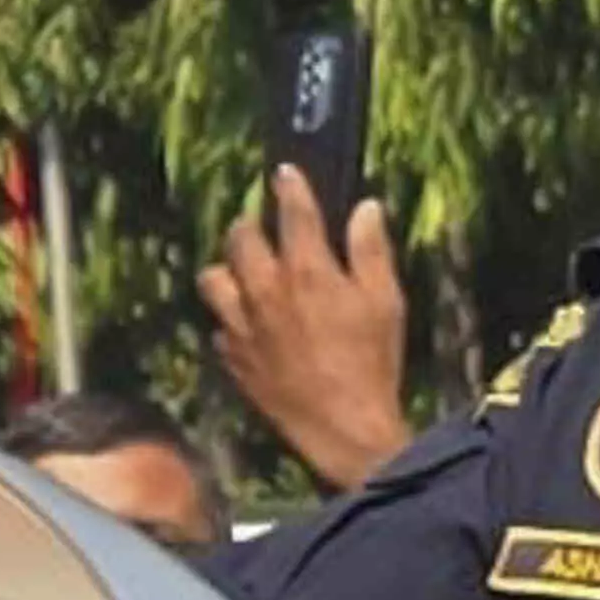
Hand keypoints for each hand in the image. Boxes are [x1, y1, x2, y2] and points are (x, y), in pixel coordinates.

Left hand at [201, 167, 414, 493]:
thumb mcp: (385, 303)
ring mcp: (240, 321)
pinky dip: (231, 317)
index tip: (284, 173)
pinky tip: (249, 323)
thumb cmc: (373, 362)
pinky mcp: (230, 352)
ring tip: (247, 273)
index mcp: (306, 271)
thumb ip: (370, 251)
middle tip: (265, 228)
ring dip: (228, 269)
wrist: (343, 427)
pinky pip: (219, 322)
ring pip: (213, 276)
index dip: (289, 187)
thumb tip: (366, 208)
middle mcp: (264, 288)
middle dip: (251, 224)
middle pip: (240, 236)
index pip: (292, 213)